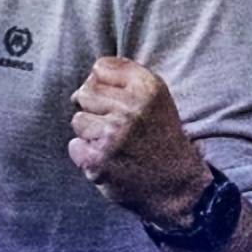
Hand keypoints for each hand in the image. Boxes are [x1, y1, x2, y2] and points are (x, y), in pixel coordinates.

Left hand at [69, 57, 210, 225]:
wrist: (176, 184)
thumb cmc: (160, 135)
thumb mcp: (155, 96)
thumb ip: (125, 75)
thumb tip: (90, 74)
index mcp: (147, 87)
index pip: (100, 68)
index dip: (104, 84)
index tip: (119, 101)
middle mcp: (131, 108)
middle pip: (84, 92)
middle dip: (95, 108)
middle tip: (118, 126)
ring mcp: (113, 135)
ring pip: (78, 120)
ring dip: (91, 133)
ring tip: (116, 144)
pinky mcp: (98, 160)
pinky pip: (74, 146)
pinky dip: (86, 155)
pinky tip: (108, 159)